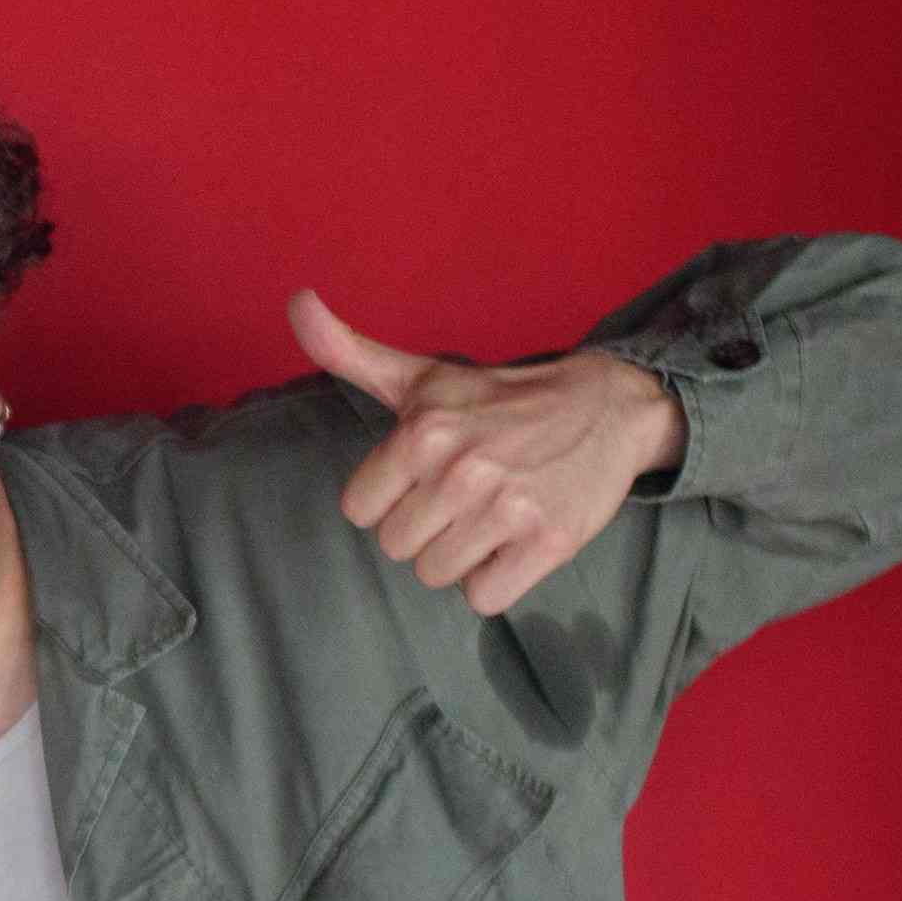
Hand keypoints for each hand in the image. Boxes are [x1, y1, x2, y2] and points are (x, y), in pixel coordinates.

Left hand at [289, 288, 686, 616]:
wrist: (606, 406)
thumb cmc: (498, 399)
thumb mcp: (421, 378)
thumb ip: (349, 351)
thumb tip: (296, 303)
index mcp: (423, 432)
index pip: (360, 510)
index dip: (391, 497)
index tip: (426, 474)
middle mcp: (462, 470)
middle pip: (397, 547)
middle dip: (426, 526)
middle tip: (466, 492)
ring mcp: (507, 508)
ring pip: (436, 574)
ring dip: (460, 553)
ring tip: (491, 512)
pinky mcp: (548, 542)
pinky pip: (484, 597)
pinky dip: (496, 579)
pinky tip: (514, 539)